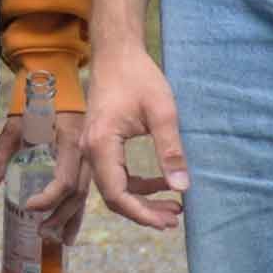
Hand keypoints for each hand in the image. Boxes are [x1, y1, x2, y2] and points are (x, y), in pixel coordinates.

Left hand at [0, 108, 91, 247]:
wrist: (56, 73)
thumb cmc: (34, 96)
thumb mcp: (15, 122)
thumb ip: (2, 151)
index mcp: (70, 141)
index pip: (65, 181)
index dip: (48, 199)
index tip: (29, 206)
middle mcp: (86, 151)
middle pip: (78, 194)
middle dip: (61, 217)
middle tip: (43, 234)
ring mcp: (90, 154)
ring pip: (85, 194)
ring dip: (72, 218)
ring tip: (61, 240)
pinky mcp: (87, 156)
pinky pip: (85, 186)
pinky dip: (77, 206)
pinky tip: (71, 224)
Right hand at [84, 41, 189, 230]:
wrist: (116, 52)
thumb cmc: (139, 77)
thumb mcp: (162, 112)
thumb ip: (171, 151)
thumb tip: (182, 188)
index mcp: (101, 144)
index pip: (116, 193)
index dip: (142, 214)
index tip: (169, 220)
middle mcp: (89, 149)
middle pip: (112, 195)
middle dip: (143, 212)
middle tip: (175, 217)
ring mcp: (91, 146)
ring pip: (112, 187)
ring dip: (141, 200)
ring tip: (173, 206)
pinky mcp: (98, 142)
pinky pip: (113, 174)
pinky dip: (136, 184)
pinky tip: (161, 182)